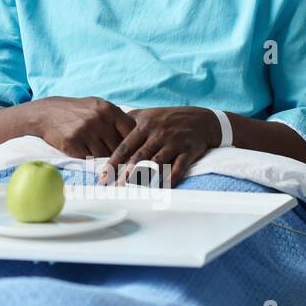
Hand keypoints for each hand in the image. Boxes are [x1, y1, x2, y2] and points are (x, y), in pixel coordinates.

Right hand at [31, 96, 135, 157]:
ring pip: (105, 155)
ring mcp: (85, 132)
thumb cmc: (76, 111)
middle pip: (119, 146)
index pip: (131, 131)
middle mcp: (98, 119)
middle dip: (119, 155)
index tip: (135, 153)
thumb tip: (137, 138)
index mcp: (108, 109)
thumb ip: (116, 119)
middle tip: (121, 163)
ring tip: (102, 160)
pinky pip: (89, 159)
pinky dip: (90, 161)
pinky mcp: (73, 144)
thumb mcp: (97, 106)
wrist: (45, 113)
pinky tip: (87, 156)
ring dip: (104, 160)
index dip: (133, 144)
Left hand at [100, 106, 218, 186]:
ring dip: (145, 177)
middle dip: (125, 173)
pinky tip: (163, 188)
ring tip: (134, 190)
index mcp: (144, 126)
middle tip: (114, 187)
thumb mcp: (147, 115)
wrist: (201, 120)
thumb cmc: (169, 119)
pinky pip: (179, 167)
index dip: (113, 162)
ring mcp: (173, 142)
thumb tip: (107, 134)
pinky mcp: (188, 150)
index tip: (103, 175)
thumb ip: (128, 122)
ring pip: (156, 163)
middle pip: (138, 157)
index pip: (125, 146)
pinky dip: (171, 178)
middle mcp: (158, 134)